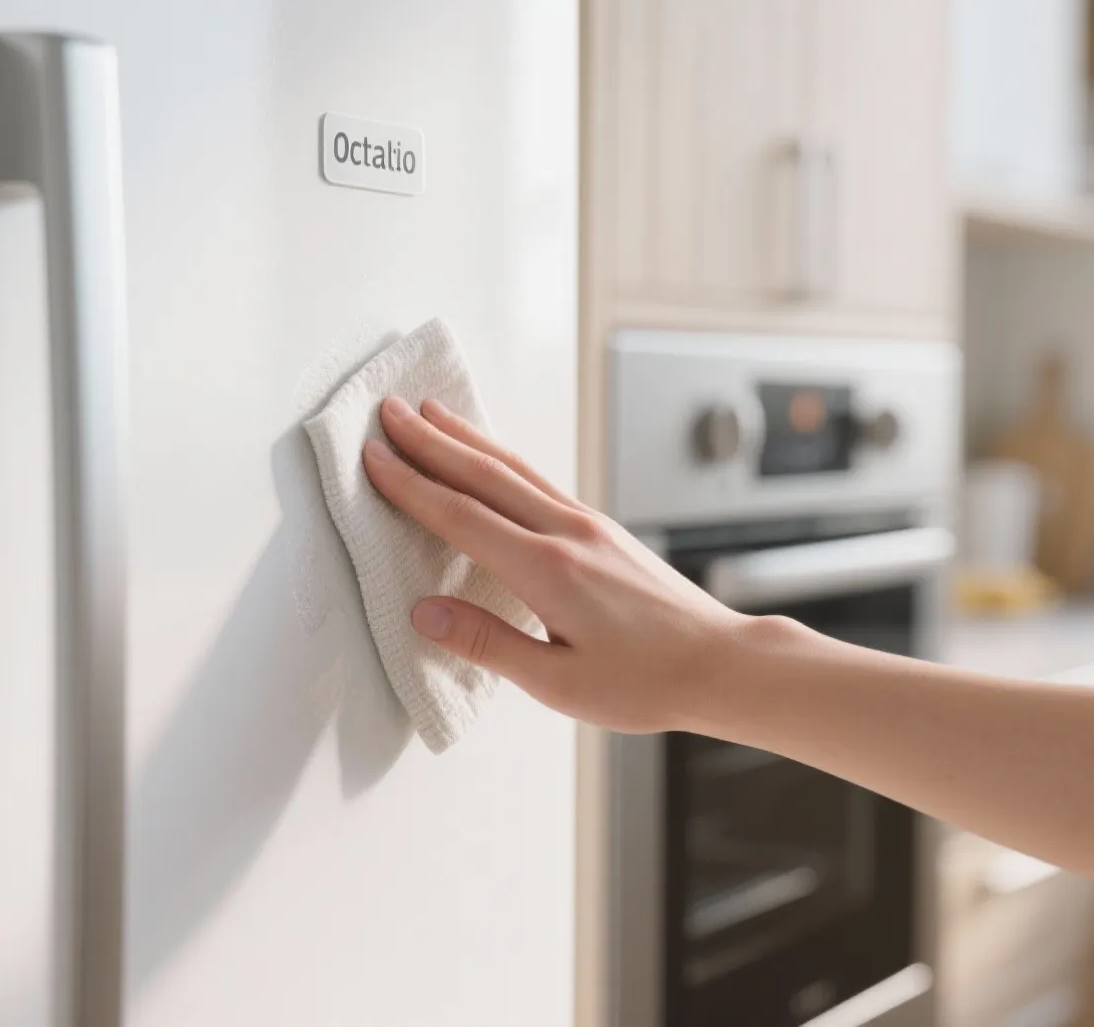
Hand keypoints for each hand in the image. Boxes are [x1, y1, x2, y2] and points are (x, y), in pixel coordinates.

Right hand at [362, 396, 771, 733]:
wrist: (720, 663)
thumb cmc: (644, 682)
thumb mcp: (557, 682)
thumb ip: (487, 644)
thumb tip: (425, 614)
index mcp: (547, 570)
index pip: (460, 517)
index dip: (411, 486)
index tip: (373, 457)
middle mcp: (565, 532)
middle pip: (483, 474)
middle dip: (430, 441)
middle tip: (388, 411)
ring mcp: (587, 524)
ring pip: (514, 468)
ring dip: (466, 438)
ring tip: (430, 411)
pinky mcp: (601, 528)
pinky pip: (538, 479)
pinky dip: (502, 457)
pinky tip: (490, 455)